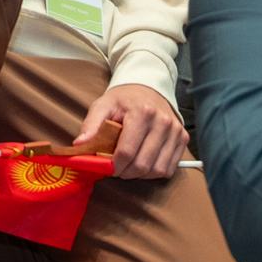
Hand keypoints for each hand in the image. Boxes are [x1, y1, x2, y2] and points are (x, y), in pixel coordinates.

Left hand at [72, 81, 188, 178]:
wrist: (147, 87)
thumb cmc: (123, 100)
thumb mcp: (103, 105)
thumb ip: (91, 125)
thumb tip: (79, 145)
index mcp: (142, 112)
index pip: (127, 152)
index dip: (114, 166)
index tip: (107, 167)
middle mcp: (162, 122)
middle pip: (142, 164)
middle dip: (126, 172)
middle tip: (117, 167)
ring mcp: (175, 131)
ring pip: (157, 170)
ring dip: (140, 174)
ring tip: (130, 164)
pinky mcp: (182, 138)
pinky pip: (169, 168)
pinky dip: (154, 172)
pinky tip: (144, 161)